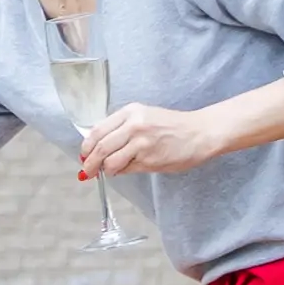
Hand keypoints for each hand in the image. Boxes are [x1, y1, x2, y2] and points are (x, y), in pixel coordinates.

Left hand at [78, 91, 282, 178]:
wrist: (200, 133)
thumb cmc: (172, 126)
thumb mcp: (144, 117)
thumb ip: (121, 128)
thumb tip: (97, 146)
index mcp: (130, 112)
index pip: (97, 131)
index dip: (86, 146)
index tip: (83, 155)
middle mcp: (134, 125)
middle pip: (101, 148)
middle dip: (90, 163)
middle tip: (86, 171)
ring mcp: (142, 143)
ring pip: (111, 162)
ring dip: (106, 170)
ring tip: (109, 171)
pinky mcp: (150, 159)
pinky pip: (127, 169)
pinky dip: (122, 172)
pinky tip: (125, 169)